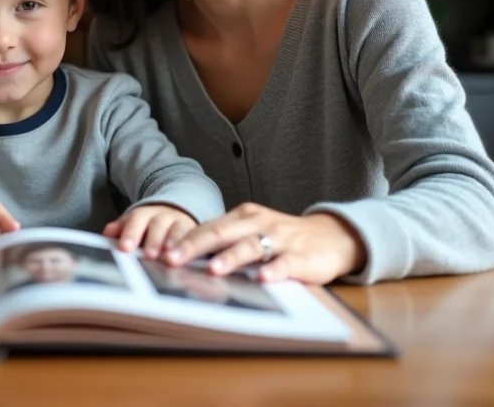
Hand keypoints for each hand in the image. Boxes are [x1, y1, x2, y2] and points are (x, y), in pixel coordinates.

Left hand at [103, 204, 197, 259]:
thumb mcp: (136, 224)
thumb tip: (106, 233)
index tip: (125, 248)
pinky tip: (189, 262)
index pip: (137, 219)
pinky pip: (196, 241)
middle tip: (149, 256)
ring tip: (169, 259)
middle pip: (158, 225)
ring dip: (174, 244)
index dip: (131, 233)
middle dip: (153, 240)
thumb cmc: (151, 226)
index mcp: (146, 214)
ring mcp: (182, 224)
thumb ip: (122, 228)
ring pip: (179, 231)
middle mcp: (165, 217)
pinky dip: (192, 251)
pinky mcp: (197, 234)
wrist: (179, 214)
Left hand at [162, 203, 366, 283]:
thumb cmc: (283, 236)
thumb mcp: (253, 231)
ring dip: (231, 257)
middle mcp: (259, 223)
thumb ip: (226, 241)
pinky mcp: (301, 256)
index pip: (209, 226)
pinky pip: (286, 263)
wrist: (332, 236)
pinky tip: (263, 278)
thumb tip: (186, 256)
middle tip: (173, 259)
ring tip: (213, 269)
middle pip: (222, 232)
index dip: (185, 240)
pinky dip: (274, 270)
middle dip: (195, 246)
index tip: (161, 253)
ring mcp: (281, 239)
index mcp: (244, 216)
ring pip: (251, 246)